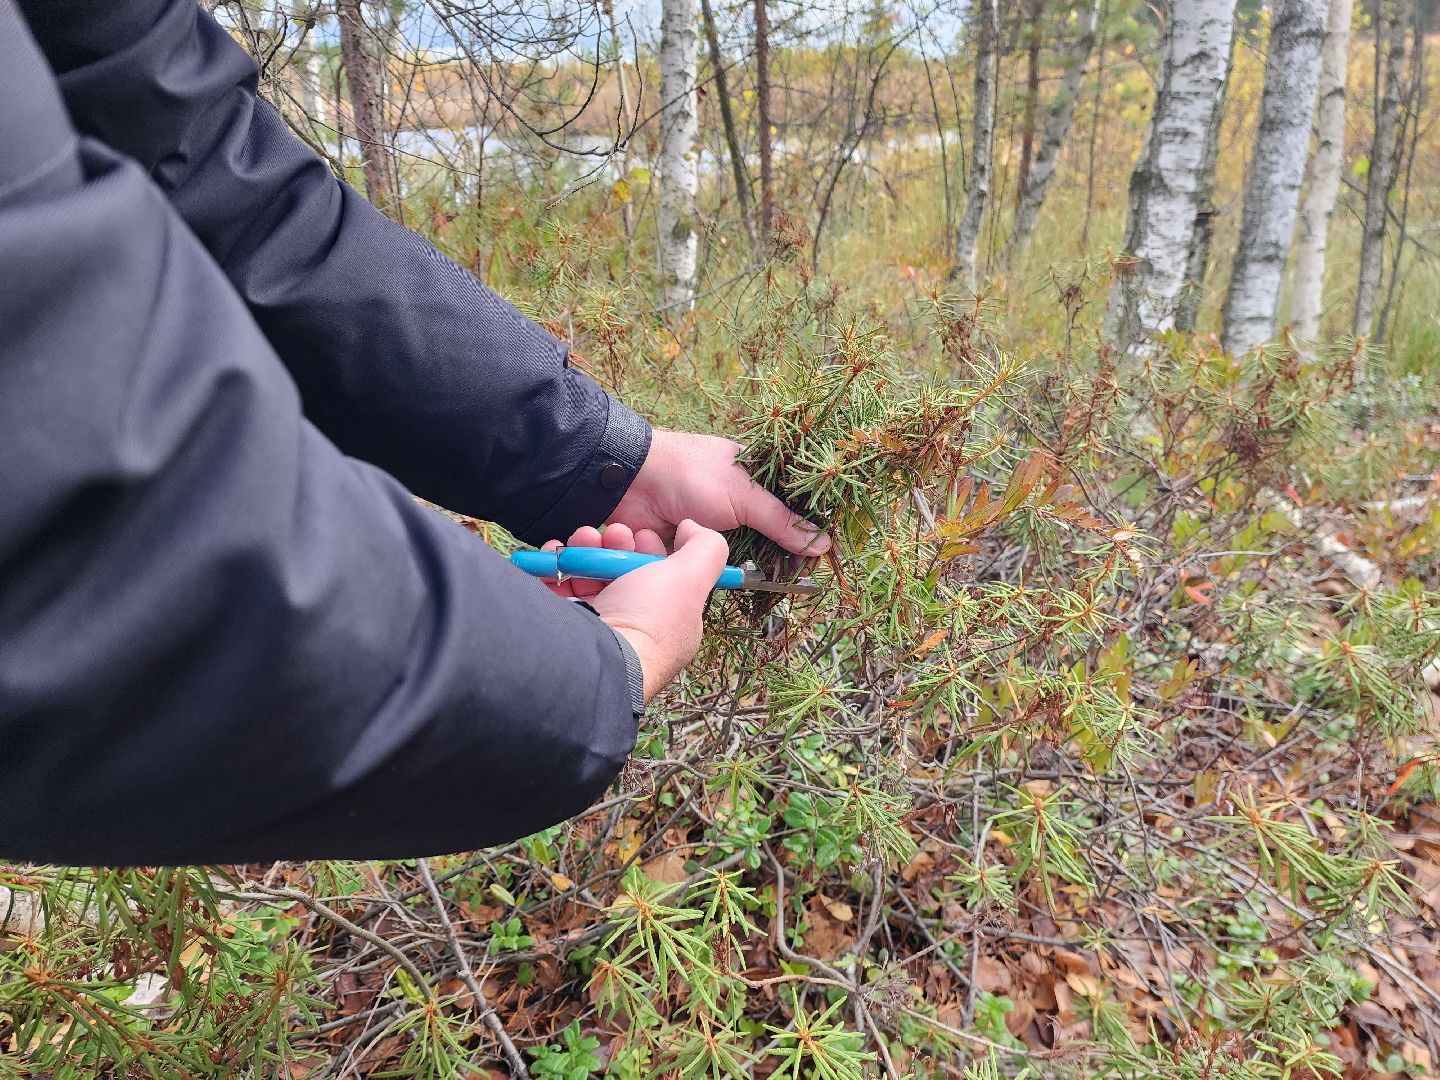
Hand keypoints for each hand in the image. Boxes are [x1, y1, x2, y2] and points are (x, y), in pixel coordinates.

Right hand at [540, 520, 728, 701]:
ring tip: (578, 540)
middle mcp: (632, 626)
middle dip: (613, 545)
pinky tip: (553, 555)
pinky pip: (554, 588)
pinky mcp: (561, 625)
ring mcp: (595, 628)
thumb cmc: (646, 621)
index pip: (661, 577)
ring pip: (585, 576)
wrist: (591, 657)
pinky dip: (551, 568)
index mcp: (666, 621)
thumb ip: (705, 549)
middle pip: (621, 572)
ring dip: (581, 550)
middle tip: (607, 534)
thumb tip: (693, 527)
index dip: (651, 549)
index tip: (641, 534)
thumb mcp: (690, 578)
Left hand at [609, 430, 829, 556]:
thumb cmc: (692, 475)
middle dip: (768, 557)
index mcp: (752, 479)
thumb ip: (782, 522)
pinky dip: (706, 571)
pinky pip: (704, 566)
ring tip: (743, 575)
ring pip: (732, 557)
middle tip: (785, 576)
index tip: (813, 560)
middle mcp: (732, 503)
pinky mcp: (684, 546)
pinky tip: (713, 575)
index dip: (799, 535)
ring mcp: (707, 525)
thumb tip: (822, 544)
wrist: (631, 481)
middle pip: (762, 538)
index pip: (787, 510)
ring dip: (732, 565)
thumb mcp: (745, 496)